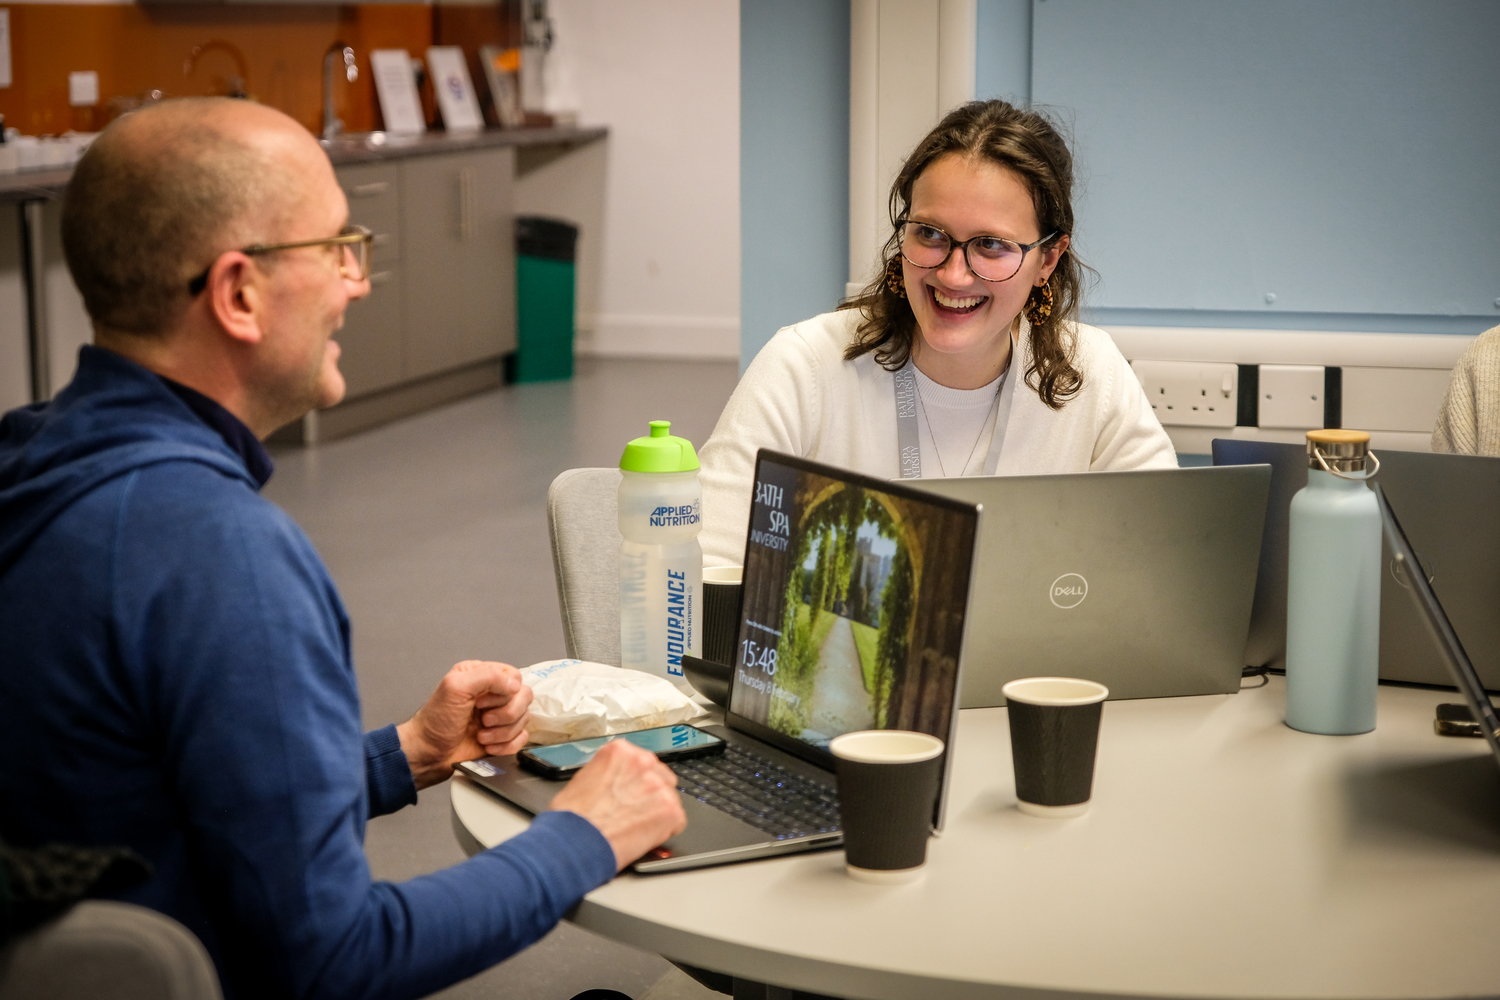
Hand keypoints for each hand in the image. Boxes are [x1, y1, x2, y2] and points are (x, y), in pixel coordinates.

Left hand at [397, 660, 533, 789]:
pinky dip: (506, 746)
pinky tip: (488, 746)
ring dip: (502, 732)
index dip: (504, 692)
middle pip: (524, 697)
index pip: (514, 677)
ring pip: (524, 719)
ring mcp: (499, 716)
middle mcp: (493, 694)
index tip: (481, 703)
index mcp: (481, 675)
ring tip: (480, 736)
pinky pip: (522, 738)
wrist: (429, 755)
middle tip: (483, 720)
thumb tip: (515, 685)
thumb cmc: (435, 722)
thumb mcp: (455, 688)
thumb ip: (487, 676)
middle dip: (505, 714)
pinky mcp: (503, 737)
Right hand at [549, 740, 686, 870]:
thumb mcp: (584, 779)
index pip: (641, 762)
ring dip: (658, 812)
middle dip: (650, 794)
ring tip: (636, 826)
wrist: (574, 843)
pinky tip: (644, 835)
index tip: (632, 792)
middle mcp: (642, 761)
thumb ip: (608, 774)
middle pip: (660, 776)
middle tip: (634, 811)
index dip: (636, 782)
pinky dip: (665, 831)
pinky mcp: (670, 809)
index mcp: (620, 751)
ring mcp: (658, 785)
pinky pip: (677, 820)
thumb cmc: (572, 818)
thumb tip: (616, 783)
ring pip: (670, 798)